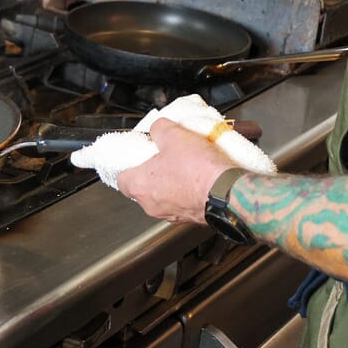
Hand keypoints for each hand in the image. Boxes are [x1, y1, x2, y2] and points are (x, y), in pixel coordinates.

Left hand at [115, 117, 236, 223]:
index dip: (128, 166)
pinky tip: (198, 177)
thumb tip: (157, 129)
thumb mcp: (173, 135)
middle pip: (144, 188)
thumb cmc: (196, 168)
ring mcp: (172, 214)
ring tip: (185, 165)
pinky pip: (183, 203)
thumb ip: (159, 129)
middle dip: (153, 173)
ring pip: (164, 196)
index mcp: (140, 186)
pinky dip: (188, 192)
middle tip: (164, 157)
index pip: (122, 180)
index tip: (137, 156)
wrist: (225, 191)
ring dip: (172, 183)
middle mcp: (152, 205)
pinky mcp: (190, 218)